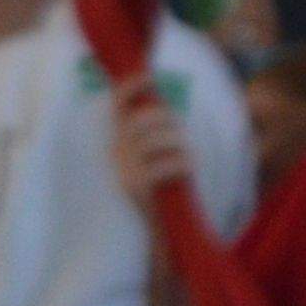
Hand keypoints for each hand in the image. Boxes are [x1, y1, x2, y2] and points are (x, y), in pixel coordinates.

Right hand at [107, 82, 193, 206]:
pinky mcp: (137, 185)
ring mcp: (124, 169)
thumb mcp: (152, 155)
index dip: (132, 87)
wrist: (158, 228)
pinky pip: (168, 163)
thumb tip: (164, 106)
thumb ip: (154, 133)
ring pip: (159, 140)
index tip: (150, 77)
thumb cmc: (162, 186)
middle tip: (182, 136)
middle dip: (169, 122)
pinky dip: (184, 163)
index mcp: (118, 141)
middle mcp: (116, 152)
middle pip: (144, 120)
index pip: (118, 105)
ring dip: (181, 144)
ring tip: (189, 156)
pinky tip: (188, 171)